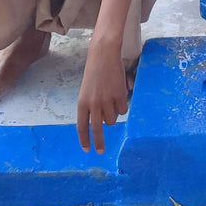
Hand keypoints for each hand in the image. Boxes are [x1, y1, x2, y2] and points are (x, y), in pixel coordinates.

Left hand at [76, 39, 128, 153]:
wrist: (104, 54)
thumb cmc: (95, 71)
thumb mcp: (87, 91)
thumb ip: (91, 107)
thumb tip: (101, 125)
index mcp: (82, 103)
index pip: (82, 127)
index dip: (85, 139)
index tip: (87, 150)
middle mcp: (93, 104)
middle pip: (97, 129)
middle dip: (99, 143)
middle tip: (101, 152)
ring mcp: (107, 100)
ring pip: (112, 119)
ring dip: (113, 114)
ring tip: (111, 98)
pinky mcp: (119, 96)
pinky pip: (123, 110)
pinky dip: (122, 105)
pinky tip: (119, 93)